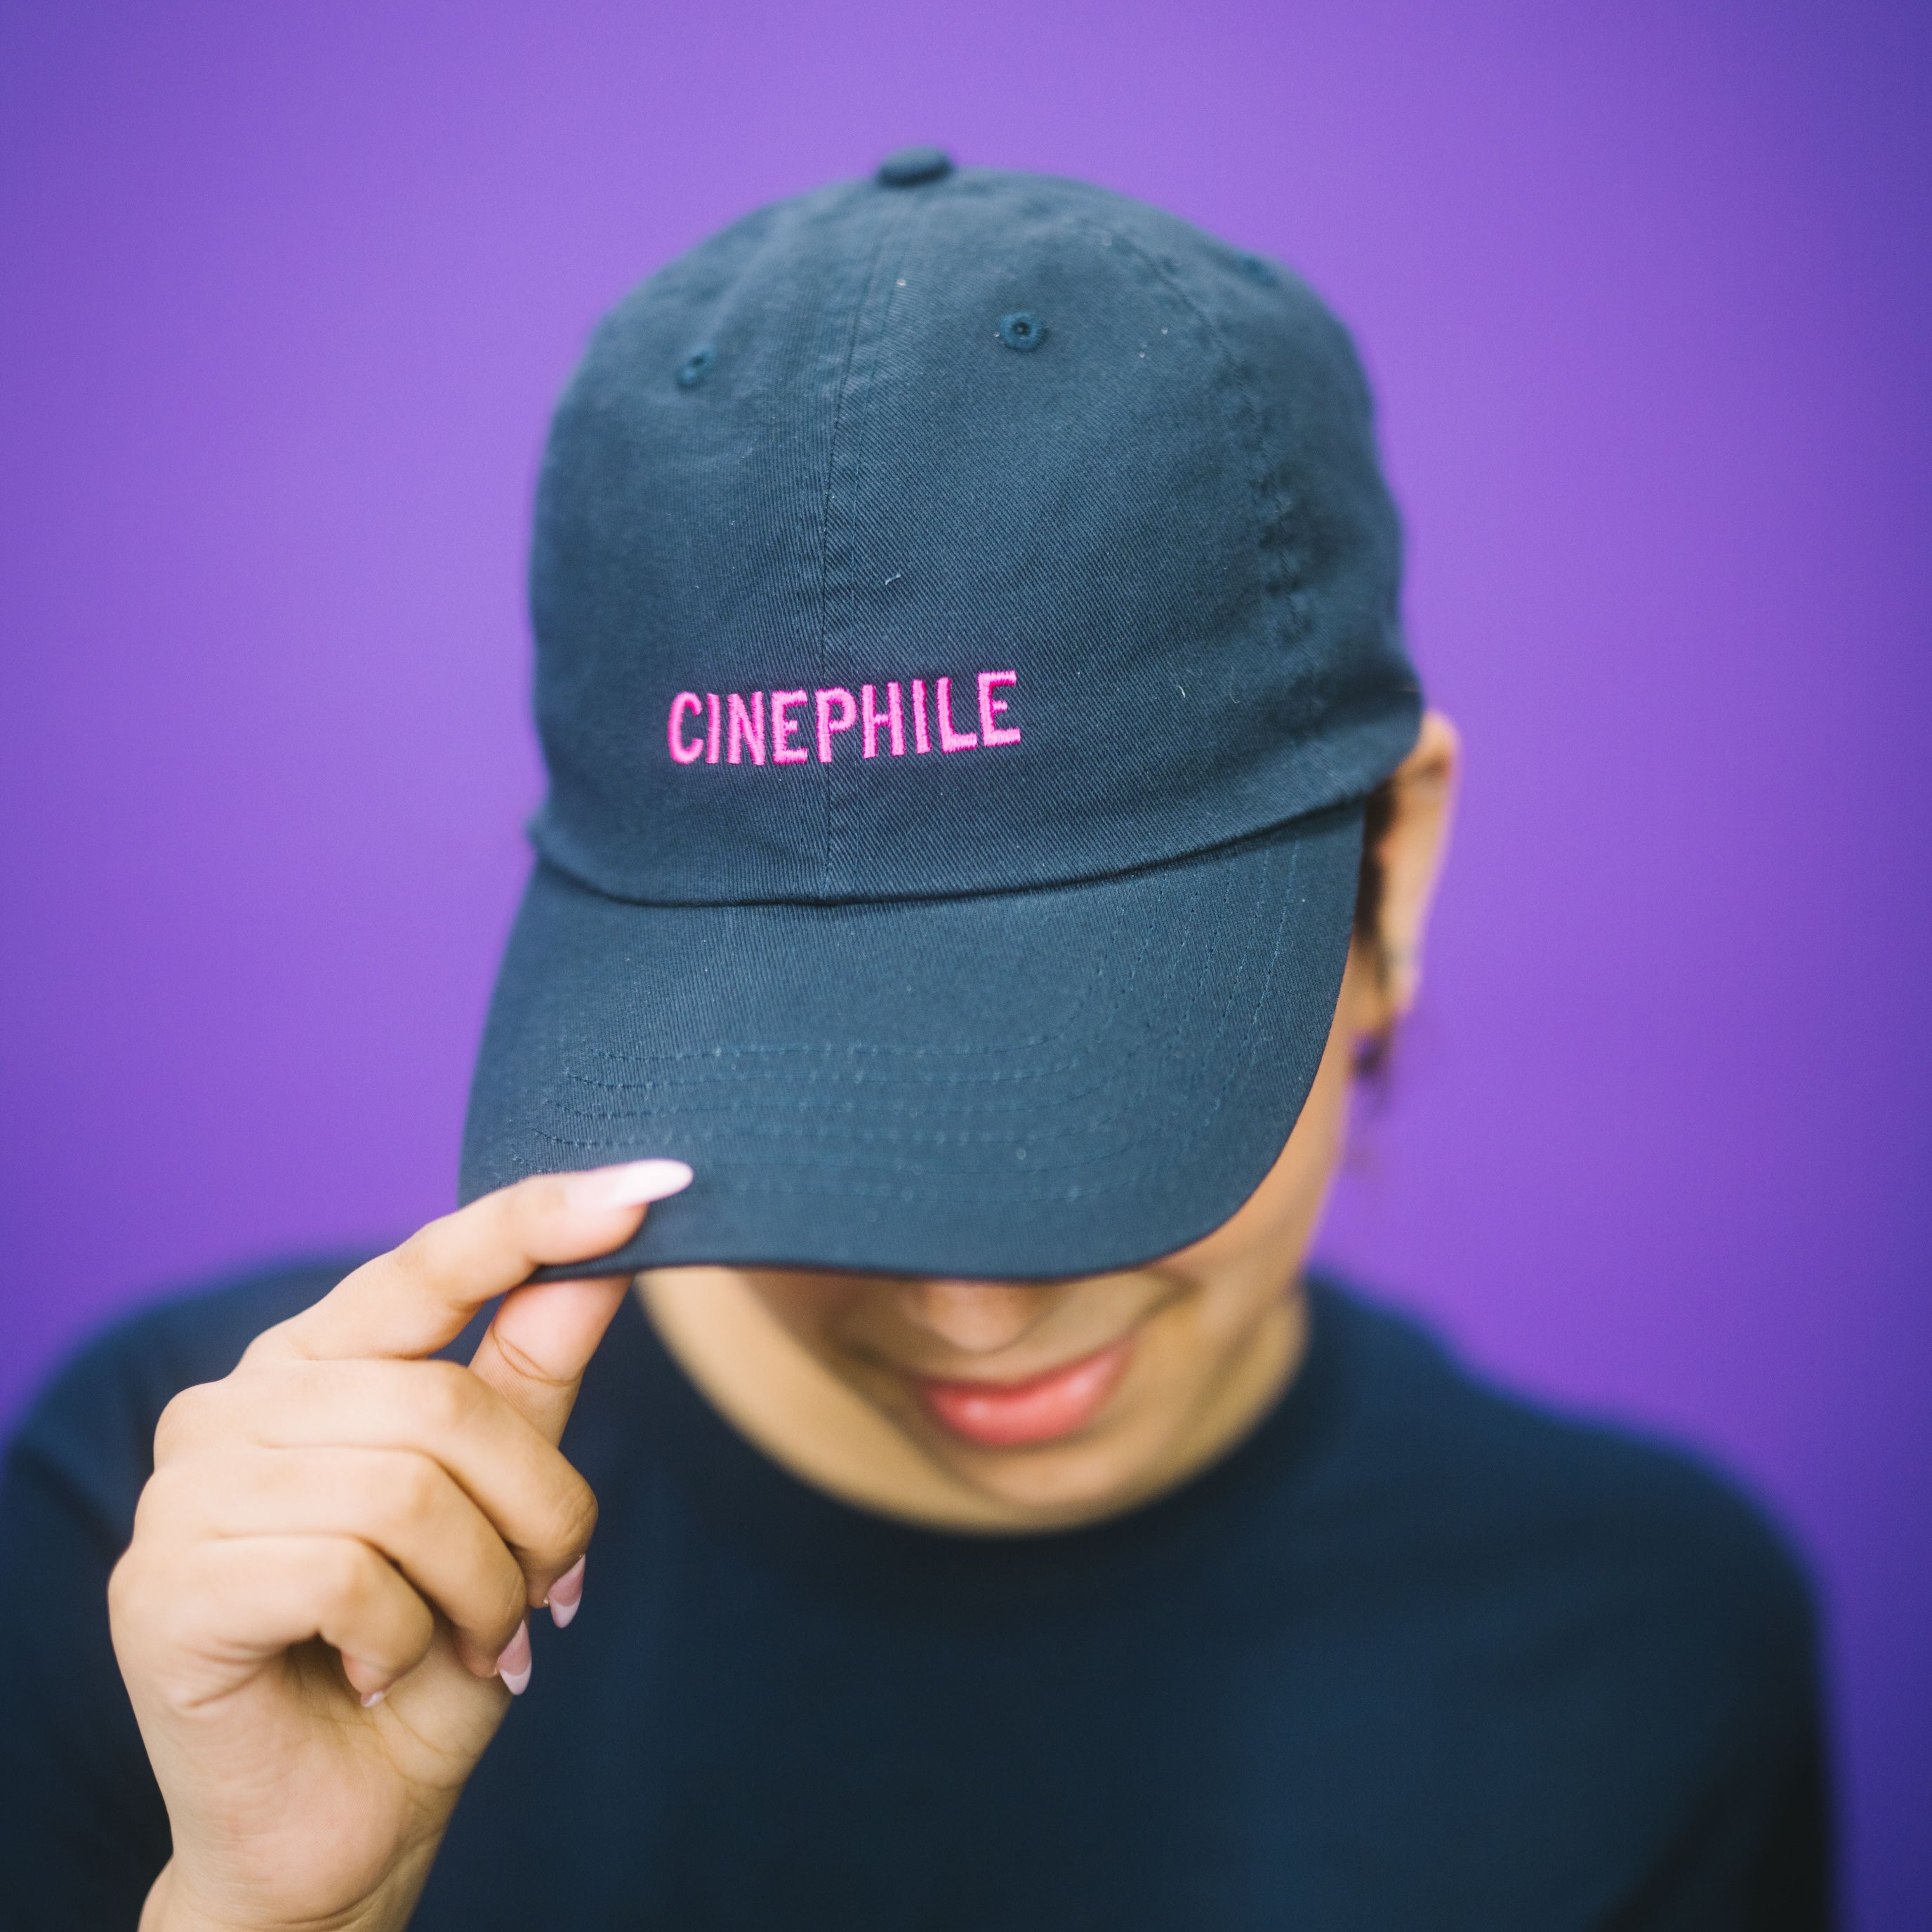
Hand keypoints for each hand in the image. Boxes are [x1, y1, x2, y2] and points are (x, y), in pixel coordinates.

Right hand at [108, 1160, 691, 1931]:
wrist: (342, 1827)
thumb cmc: (428, 1650)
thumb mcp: (504, 1505)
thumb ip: (531, 1377)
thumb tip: (601, 1259)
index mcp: (313, 1365)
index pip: (431, 1261)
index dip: (542, 1219)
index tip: (660, 1182)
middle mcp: (231, 1406)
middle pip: (446, 1404)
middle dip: (533, 1512)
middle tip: (542, 1592)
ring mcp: (185, 1495)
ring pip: (407, 1491)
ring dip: (479, 1587)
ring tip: (468, 1638)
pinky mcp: (164, 1589)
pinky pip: (350, 1573)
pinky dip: (406, 1637)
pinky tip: (379, 1672)